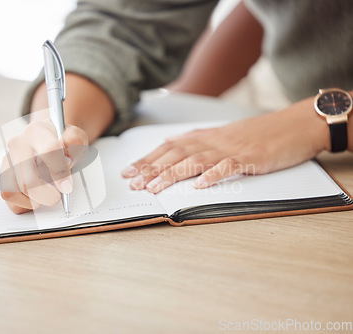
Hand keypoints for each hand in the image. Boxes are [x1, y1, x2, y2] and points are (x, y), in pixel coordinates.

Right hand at [0, 119, 87, 213]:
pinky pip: (9, 197)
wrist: (47, 140)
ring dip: (33, 200)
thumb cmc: (62, 142)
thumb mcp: (75, 137)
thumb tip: (67, 157)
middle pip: (27, 180)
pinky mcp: (2, 175)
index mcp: (37, 131)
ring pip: (12, 190)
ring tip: (45, 194)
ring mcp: (7, 160)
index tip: (67, 187)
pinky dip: (24, 203)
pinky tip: (35, 196)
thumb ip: (75, 142)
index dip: (60, 173)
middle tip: (57, 197)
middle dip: (46, 195)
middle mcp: (18, 144)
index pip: (49, 151)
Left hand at [121, 97, 329, 192]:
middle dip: (151, 169)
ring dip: (172, 174)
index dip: (146, 160)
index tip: (128, 171)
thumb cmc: (256, 134)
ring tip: (154, 187)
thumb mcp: (221, 135)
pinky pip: (228, 167)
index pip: (168, 148)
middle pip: (175, 155)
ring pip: (194, 162)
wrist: (292, 125)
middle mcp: (212, 142)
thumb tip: (170, 146)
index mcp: (204, 137)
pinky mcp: (249, 158)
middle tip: (132, 183)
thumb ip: (197, 142)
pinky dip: (212, 176)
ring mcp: (230, 150)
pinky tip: (199, 186)